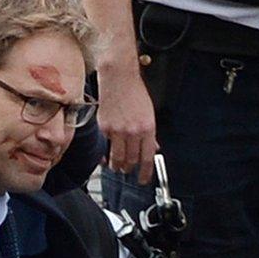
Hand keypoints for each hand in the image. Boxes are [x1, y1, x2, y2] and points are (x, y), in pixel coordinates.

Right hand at [96, 66, 157, 183]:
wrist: (118, 78)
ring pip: (118, 157)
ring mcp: (118, 130)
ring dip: (117, 165)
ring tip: (117, 167)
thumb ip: (149, 134)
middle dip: (129, 168)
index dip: (145, 173)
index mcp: (147, 128)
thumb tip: (153, 148)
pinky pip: (106, 146)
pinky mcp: (105, 127)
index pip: (147, 158)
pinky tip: (106, 155)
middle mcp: (133, 131)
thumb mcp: (149, 113)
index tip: (143, 179)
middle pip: (131, 160)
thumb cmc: (134, 92)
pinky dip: (106, 153)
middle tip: (127, 170)